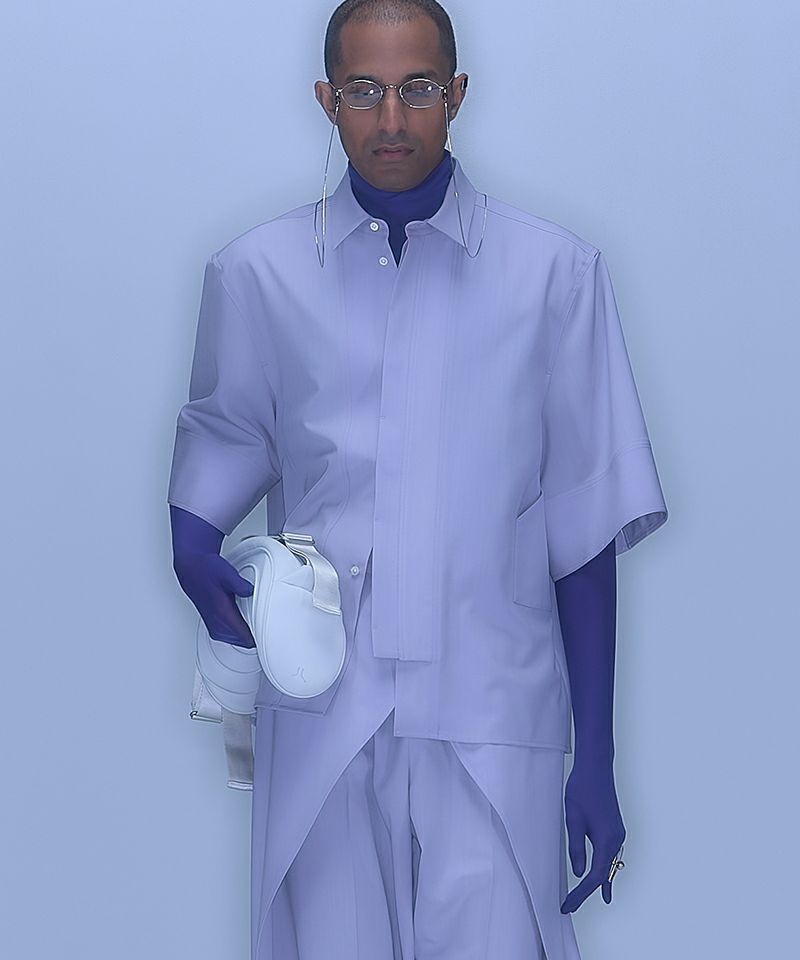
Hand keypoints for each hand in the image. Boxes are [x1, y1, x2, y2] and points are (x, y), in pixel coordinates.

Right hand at [170, 505, 256, 648]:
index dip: (257, 638)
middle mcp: (216, 620)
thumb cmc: (206, 569)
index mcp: (221, 612)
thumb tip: (251, 592)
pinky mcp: (211, 619)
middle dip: (253, 638)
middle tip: (266, 629)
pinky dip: (236, 632)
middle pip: (240, 642)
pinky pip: (226, 634)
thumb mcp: (227, 574)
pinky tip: (243, 623)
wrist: (191, 566)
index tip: (268, 636)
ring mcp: (212, 621)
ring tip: (256, 627)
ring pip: (232, 639)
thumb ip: (240, 585)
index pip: (243, 636)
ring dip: (244, 636)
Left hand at [560, 756, 625, 912]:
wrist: (595, 767)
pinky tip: (599, 873)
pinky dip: (604, 867)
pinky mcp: (615, 826)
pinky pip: (610, 853)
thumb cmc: (582, 790)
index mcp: (607, 840)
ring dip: (598, 880)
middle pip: (605, 874)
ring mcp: (618, 833)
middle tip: (571, 904)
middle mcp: (617, 839)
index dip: (581, 893)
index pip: (596, 877)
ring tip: (583, 896)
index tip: (568, 905)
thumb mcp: (573, 820)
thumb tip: (579, 872)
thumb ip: (576, 849)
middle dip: (588, 891)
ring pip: (609, 864)